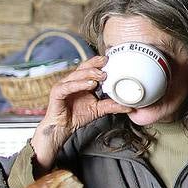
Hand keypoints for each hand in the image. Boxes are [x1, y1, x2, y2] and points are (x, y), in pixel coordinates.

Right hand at [31, 55, 130, 169]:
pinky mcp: (57, 93)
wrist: (63, 128)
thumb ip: (112, 106)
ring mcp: (64, 85)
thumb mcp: (98, 109)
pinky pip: (68, 86)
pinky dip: (79, 84)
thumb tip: (130, 107)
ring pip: (76, 75)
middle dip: (95, 64)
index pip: (90, 67)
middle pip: (83, 67)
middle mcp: (72, 81)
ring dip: (89, 74)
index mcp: (81, 82)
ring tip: (101, 76)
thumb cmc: (77, 116)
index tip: (111, 59)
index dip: (98, 62)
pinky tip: (89, 85)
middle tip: (107, 64)